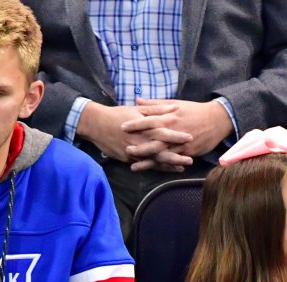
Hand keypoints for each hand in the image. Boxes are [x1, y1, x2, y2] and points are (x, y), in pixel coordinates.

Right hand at [77, 102, 191, 169]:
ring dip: (169, 165)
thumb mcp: (138, 109)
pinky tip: (167, 170)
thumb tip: (176, 107)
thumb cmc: (119, 114)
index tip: (190, 137)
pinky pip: (144, 164)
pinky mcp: (128, 158)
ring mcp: (133, 151)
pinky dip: (156, 168)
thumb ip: (158, 109)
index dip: (177, 135)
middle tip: (191, 159)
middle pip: (161, 150)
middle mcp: (140, 141)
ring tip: (182, 167)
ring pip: (154, 160)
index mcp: (143, 127)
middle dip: (176, 156)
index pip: (163, 132)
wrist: (95, 124)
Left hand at [124, 98, 233, 161]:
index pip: (149, 120)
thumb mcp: (174, 103)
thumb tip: (137, 101)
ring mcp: (181, 143)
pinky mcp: (189, 151)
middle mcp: (174, 131)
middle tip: (125, 150)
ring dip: (148, 161)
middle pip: (153, 139)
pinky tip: (155, 171)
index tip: (121, 127)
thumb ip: (154, 104)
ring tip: (134, 167)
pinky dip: (164, 166)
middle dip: (139, 146)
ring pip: (162, 154)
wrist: (217, 119)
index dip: (135, 123)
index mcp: (169, 117)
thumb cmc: (194, 110)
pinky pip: (174, 161)